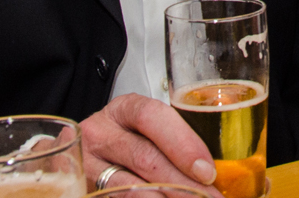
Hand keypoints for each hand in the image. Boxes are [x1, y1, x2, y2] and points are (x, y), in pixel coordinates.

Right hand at [80, 93, 221, 194]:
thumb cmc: (127, 138)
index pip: (152, 117)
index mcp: (124, 109)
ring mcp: (87, 163)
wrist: (90, 153)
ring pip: (130, 185)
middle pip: (145, 156)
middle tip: (208, 196)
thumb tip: (212, 168)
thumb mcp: (146, 129)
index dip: (182, 143)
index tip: (206, 170)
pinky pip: (116, 197)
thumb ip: (173, 140)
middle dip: (182, 182)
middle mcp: (100, 132)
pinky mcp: (86, 188)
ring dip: (166, 197)